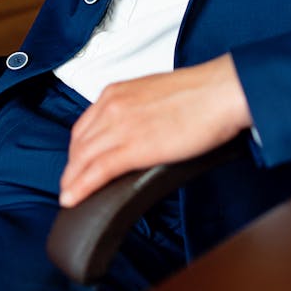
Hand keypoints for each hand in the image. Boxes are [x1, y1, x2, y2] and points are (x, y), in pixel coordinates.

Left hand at [59, 54, 251, 206]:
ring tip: (70, 196)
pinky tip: (73, 198)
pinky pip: (97, 171)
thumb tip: (138, 130)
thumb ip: (138, 110)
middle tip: (71, 184)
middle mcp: (113, 106)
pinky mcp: (134, 147)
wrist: (221, 92)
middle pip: (78, 144)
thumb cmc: (201, 93)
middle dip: (72, 167)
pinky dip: (81, 187)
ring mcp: (121, 126)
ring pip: (83, 159)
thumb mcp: (155, 95)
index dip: (76, 149)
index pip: (84, 125)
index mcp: (117, 92)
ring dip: (72, 181)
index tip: (77, 163)